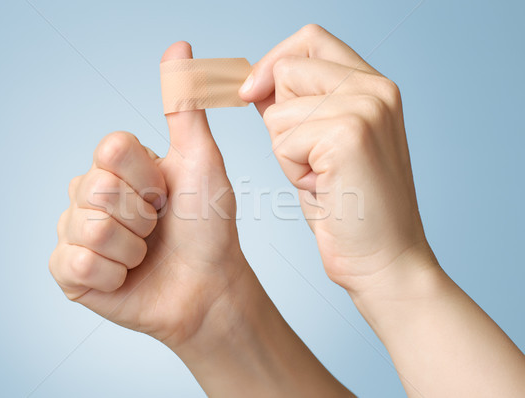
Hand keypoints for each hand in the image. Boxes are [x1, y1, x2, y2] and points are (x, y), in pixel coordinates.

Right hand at [49, 40, 353, 397]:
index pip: (110, 149)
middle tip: (157, 228)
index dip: (146, 177)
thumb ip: (185, 106)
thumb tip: (179, 47)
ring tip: (144, 254)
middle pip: (97, 188)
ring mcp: (75, 233)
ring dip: (131, 248)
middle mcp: (88, 195)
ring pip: (88, 228)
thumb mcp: (201, 161)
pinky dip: (112, 275)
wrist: (210, 285)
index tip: (166, 193)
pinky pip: (76, 265)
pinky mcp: (69, 273)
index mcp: (115, 167)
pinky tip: (125, 276)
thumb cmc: (208, 225)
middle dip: (142, 216)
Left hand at [239, 24, 431, 294]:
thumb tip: (258, 83)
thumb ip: (299, 107)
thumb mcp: (322, 146)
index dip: (273, 64)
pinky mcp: (349, 134)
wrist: (383, 260)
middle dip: (281, 117)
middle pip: (288, 68)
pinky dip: (292, 170)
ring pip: (279, 110)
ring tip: (323, 177)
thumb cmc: (350, 209)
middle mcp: (376, 88)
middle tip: (313, 158)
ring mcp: (366, 107)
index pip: (310, 40)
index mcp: (375, 86)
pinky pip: (282, 139)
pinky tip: (324, 188)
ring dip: (287, 151)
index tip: (251, 94)